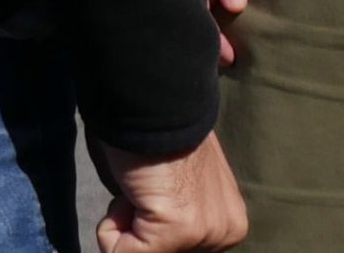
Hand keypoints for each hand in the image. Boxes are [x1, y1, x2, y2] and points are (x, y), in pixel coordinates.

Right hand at [91, 134, 245, 251]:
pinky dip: (111, 227)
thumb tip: (166, 229)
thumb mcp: (188, 189)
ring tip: (143, 187)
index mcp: (232, 224)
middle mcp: (226, 233)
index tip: (160, 192)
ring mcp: (205, 233)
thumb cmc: (163, 141)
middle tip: (150, 189)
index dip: (153, 225)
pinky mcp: (176, 230)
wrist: (155, 104)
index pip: (177, 249)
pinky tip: (134, 192)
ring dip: (125, 222)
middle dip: (140, 226)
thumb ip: (187, 215)